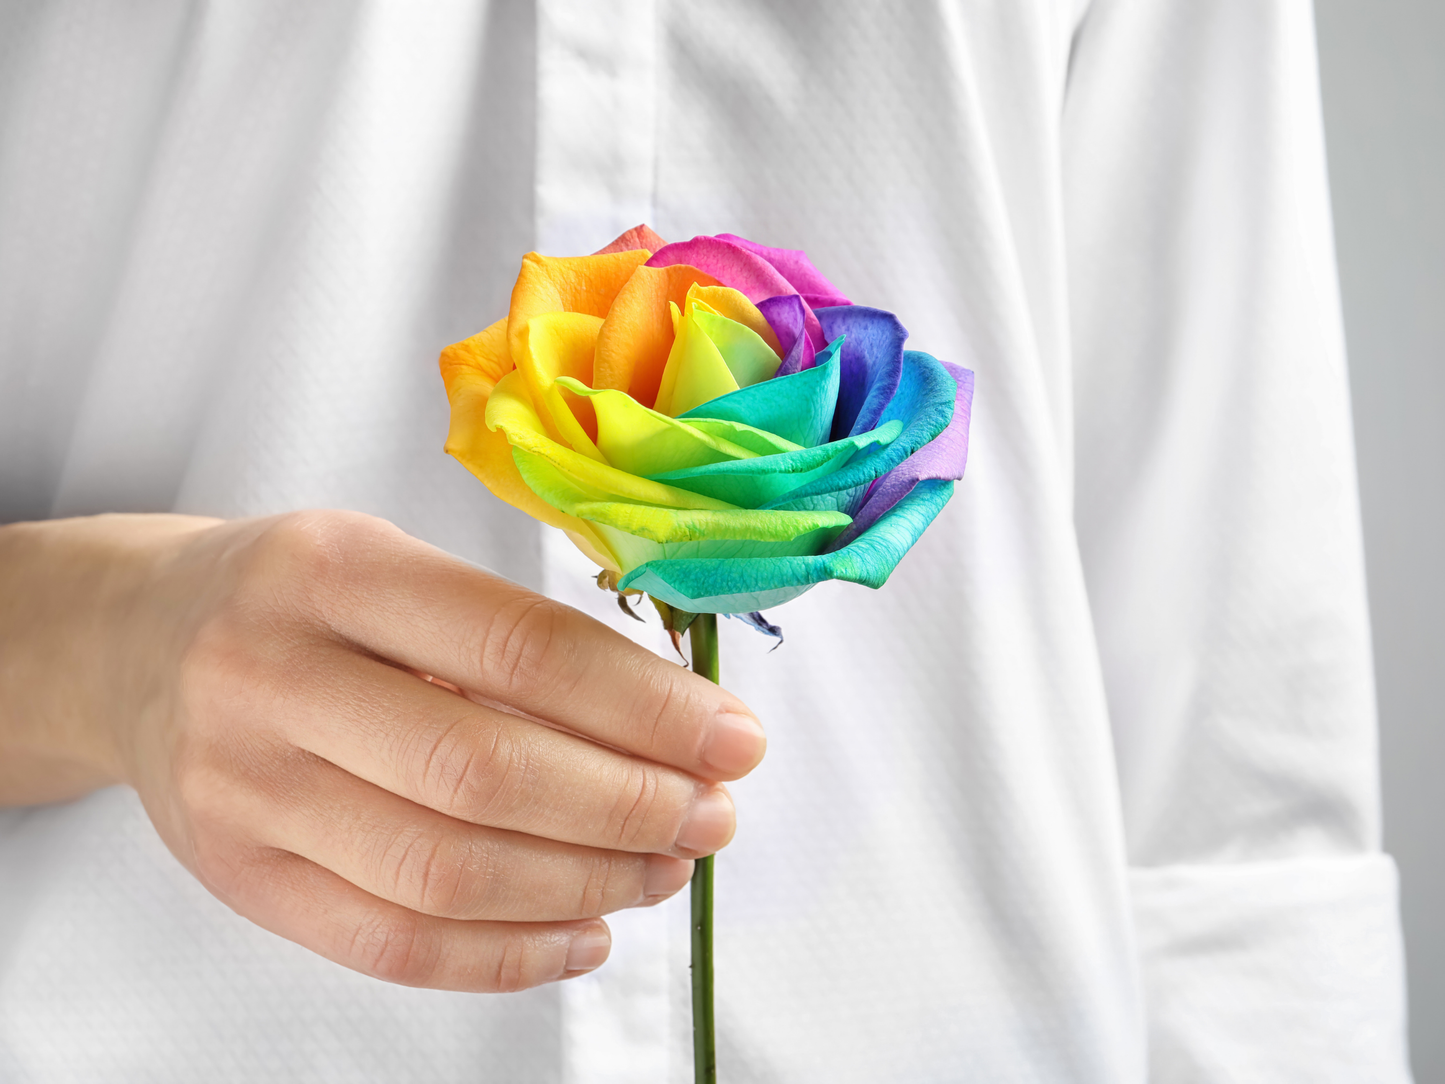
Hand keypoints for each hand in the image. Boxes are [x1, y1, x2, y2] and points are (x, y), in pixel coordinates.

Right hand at [0, 511, 765, 991]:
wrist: (139, 645)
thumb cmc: (298, 597)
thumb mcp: (392, 562)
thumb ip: (513, 632)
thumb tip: (673, 722)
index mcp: (332, 570)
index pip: (519, 649)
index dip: (646, 706)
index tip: (732, 738)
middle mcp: (273, 677)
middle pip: (487, 772)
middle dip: (630, 806)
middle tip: (712, 815)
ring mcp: (244, 789)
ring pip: (445, 873)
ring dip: (586, 883)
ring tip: (665, 867)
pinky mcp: (239, 879)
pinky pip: (392, 946)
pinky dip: (509, 954)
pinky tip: (585, 932)